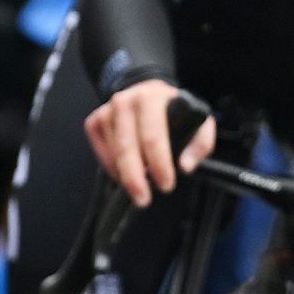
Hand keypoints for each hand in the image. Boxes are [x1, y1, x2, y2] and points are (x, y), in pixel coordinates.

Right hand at [83, 79, 214, 206]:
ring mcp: (106, 111)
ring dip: (126, 175)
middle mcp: (125, 102)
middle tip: (144, 200)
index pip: (153, 136)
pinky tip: (126, 174)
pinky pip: (102, 153)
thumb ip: (200, 144)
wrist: (149, 93)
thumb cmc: (176, 112)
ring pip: (113, 153)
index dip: (159, 164)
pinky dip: (113, 168)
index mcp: (152, 98)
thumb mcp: (199, 122)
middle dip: (135, 178)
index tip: (166, 186)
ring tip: (140, 187)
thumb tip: (185, 166)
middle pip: (127, 147)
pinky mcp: (94, 122)